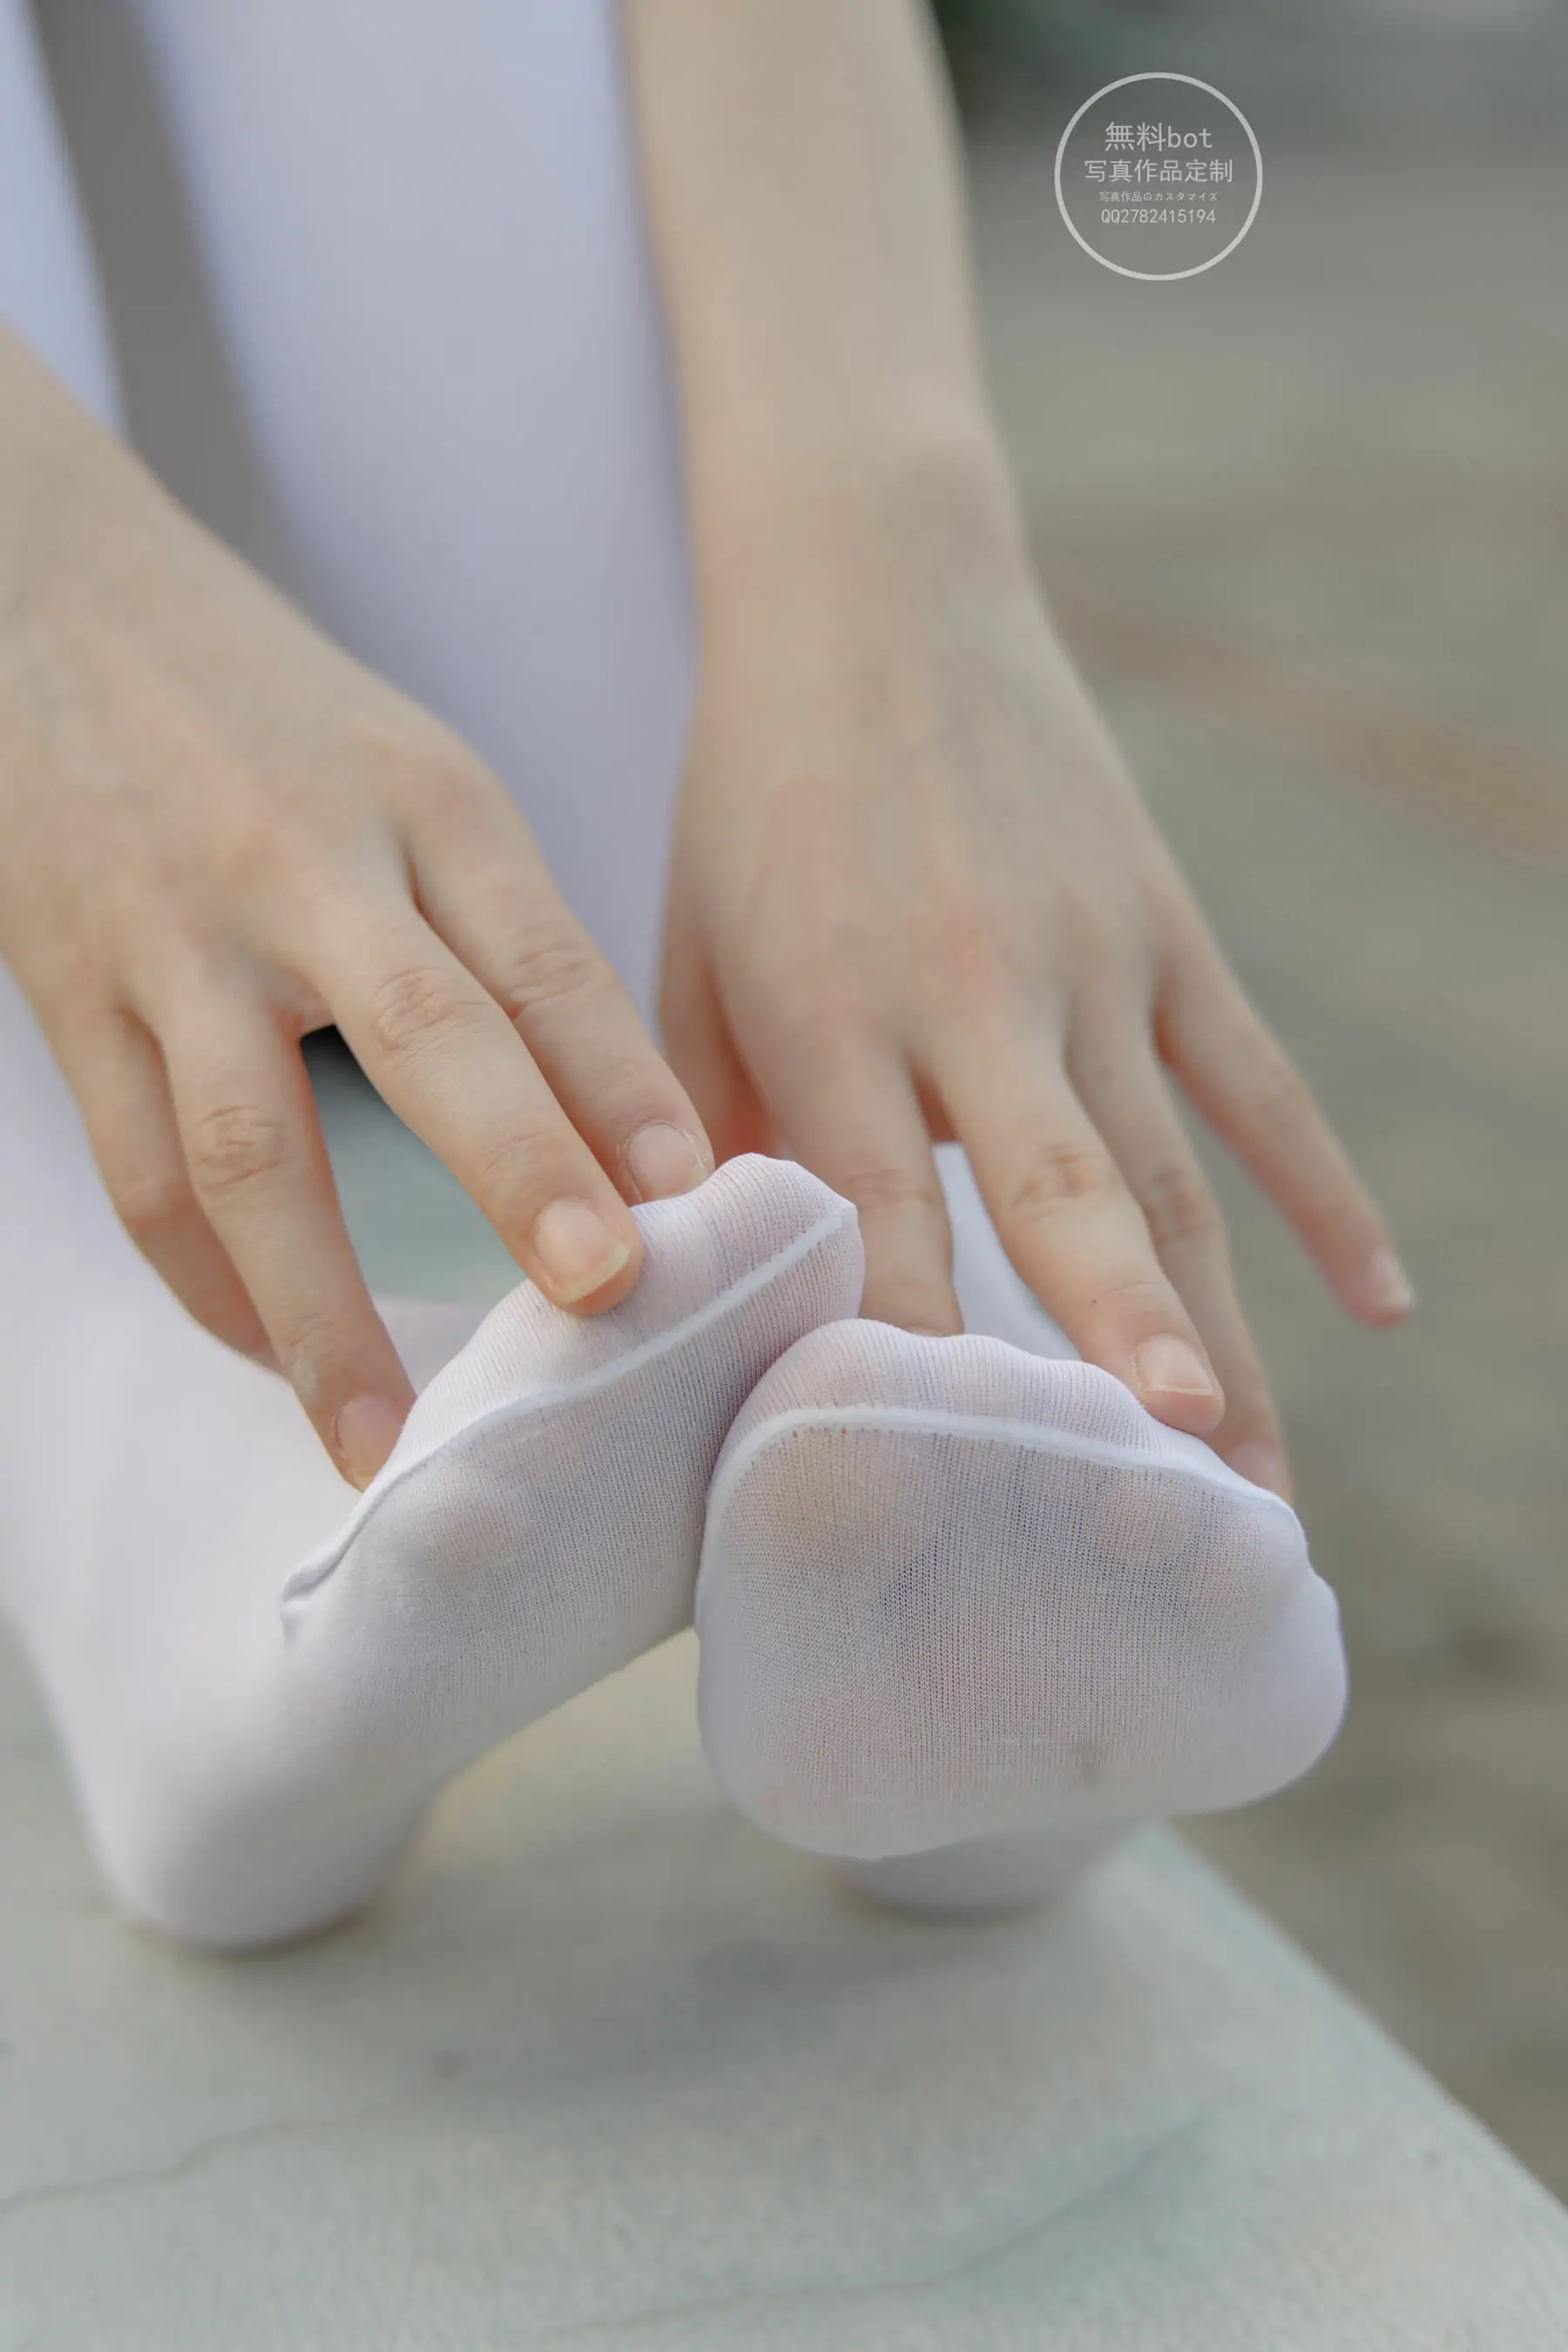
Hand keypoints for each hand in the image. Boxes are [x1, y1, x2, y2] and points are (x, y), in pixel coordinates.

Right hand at [0, 334, 711, 1485]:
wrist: (41, 591)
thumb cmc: (276, 718)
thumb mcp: (419, 780)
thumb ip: (508, 935)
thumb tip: (630, 1133)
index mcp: (429, 801)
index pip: (544, 958)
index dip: (623, 1085)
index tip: (698, 1199)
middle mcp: (306, 864)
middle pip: (424, 1035)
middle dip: (520, 1171)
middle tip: (602, 1294)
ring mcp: (173, 932)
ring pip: (244, 1145)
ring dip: (321, 1307)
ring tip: (387, 1435)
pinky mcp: (65, 987)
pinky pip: (135, 1168)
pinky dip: (205, 1283)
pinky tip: (271, 1358)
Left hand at [660, 448, 1410, 1495]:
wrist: (874, 596)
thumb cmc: (755, 806)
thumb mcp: (692, 957)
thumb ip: (711, 1127)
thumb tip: (708, 1302)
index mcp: (828, 1003)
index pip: (879, 1206)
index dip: (913, 1342)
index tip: (941, 1475)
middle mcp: (971, 987)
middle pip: (1059, 1194)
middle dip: (1115, 1343)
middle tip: (1167, 1486)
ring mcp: (1090, 954)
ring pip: (1174, 1171)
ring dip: (1224, 1326)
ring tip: (1258, 1477)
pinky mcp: (1164, 924)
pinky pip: (1258, 1079)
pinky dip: (1325, 1189)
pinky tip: (1378, 1302)